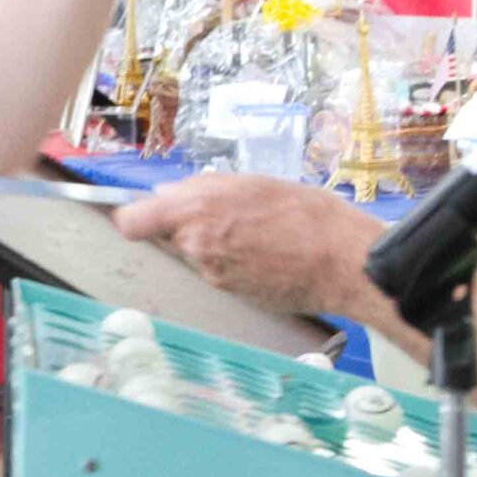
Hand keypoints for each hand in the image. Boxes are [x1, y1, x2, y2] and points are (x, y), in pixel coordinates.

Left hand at [113, 174, 375, 314]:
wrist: (343, 261)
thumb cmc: (305, 213)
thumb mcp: (251, 183)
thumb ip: (202, 189)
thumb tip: (167, 194)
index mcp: (194, 212)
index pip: (133, 222)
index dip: (135, 216)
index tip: (144, 210)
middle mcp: (195, 247)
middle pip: (170, 236)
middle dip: (189, 224)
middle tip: (229, 212)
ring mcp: (212, 275)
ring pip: (198, 253)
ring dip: (217, 242)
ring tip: (259, 231)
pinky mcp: (231, 293)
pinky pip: (222, 270)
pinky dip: (236, 261)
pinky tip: (268, 252)